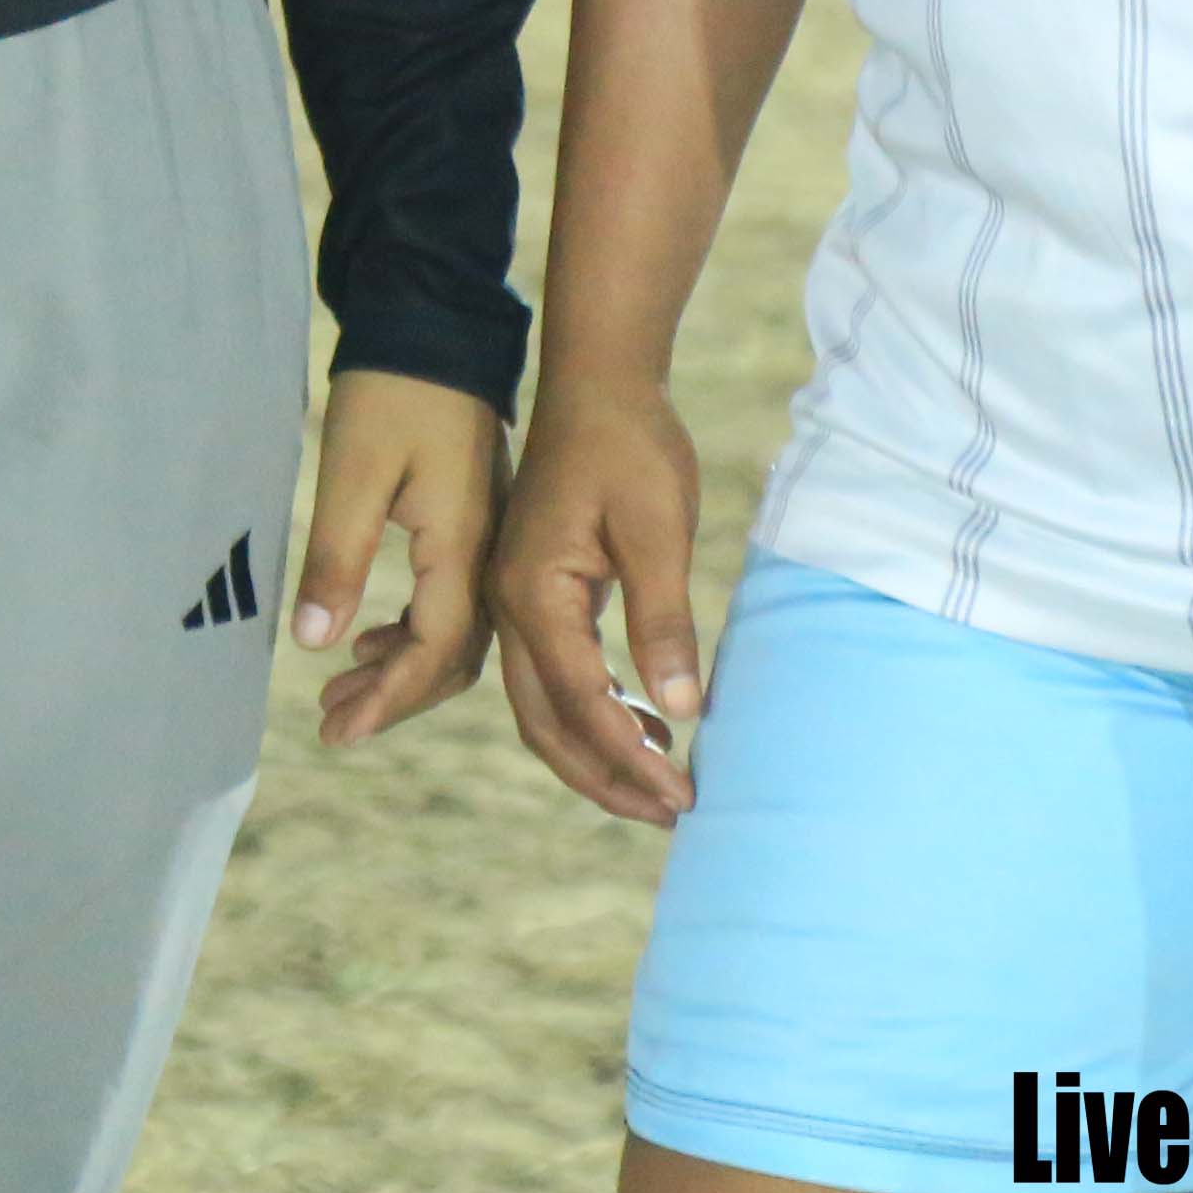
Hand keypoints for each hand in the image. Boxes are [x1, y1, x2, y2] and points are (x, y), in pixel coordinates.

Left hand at [294, 369, 501, 747]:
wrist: (435, 322)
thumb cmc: (390, 390)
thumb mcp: (351, 472)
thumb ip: (336, 559)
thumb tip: (314, 643)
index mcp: (463, 545)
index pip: (434, 652)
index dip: (386, 700)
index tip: (335, 731)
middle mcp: (488, 551)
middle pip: (453, 656)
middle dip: (394, 697)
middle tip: (332, 724)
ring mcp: (486, 537)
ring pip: (456, 632)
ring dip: (401, 669)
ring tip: (341, 691)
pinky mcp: (475, 521)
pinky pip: (454, 600)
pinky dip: (414, 633)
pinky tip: (372, 639)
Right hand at [487, 371, 706, 822]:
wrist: (597, 380)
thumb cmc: (630, 444)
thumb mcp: (658, 528)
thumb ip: (664, 620)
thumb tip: (684, 710)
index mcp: (531, 594)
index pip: (582, 701)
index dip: (632, 757)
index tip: (682, 795)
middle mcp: (508, 607)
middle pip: (546, 724)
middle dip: (605, 779)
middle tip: (670, 813)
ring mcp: (515, 601)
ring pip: (544, 708)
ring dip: (597, 753)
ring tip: (661, 784)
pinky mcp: (535, 592)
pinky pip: (554, 675)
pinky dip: (592, 712)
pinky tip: (641, 724)